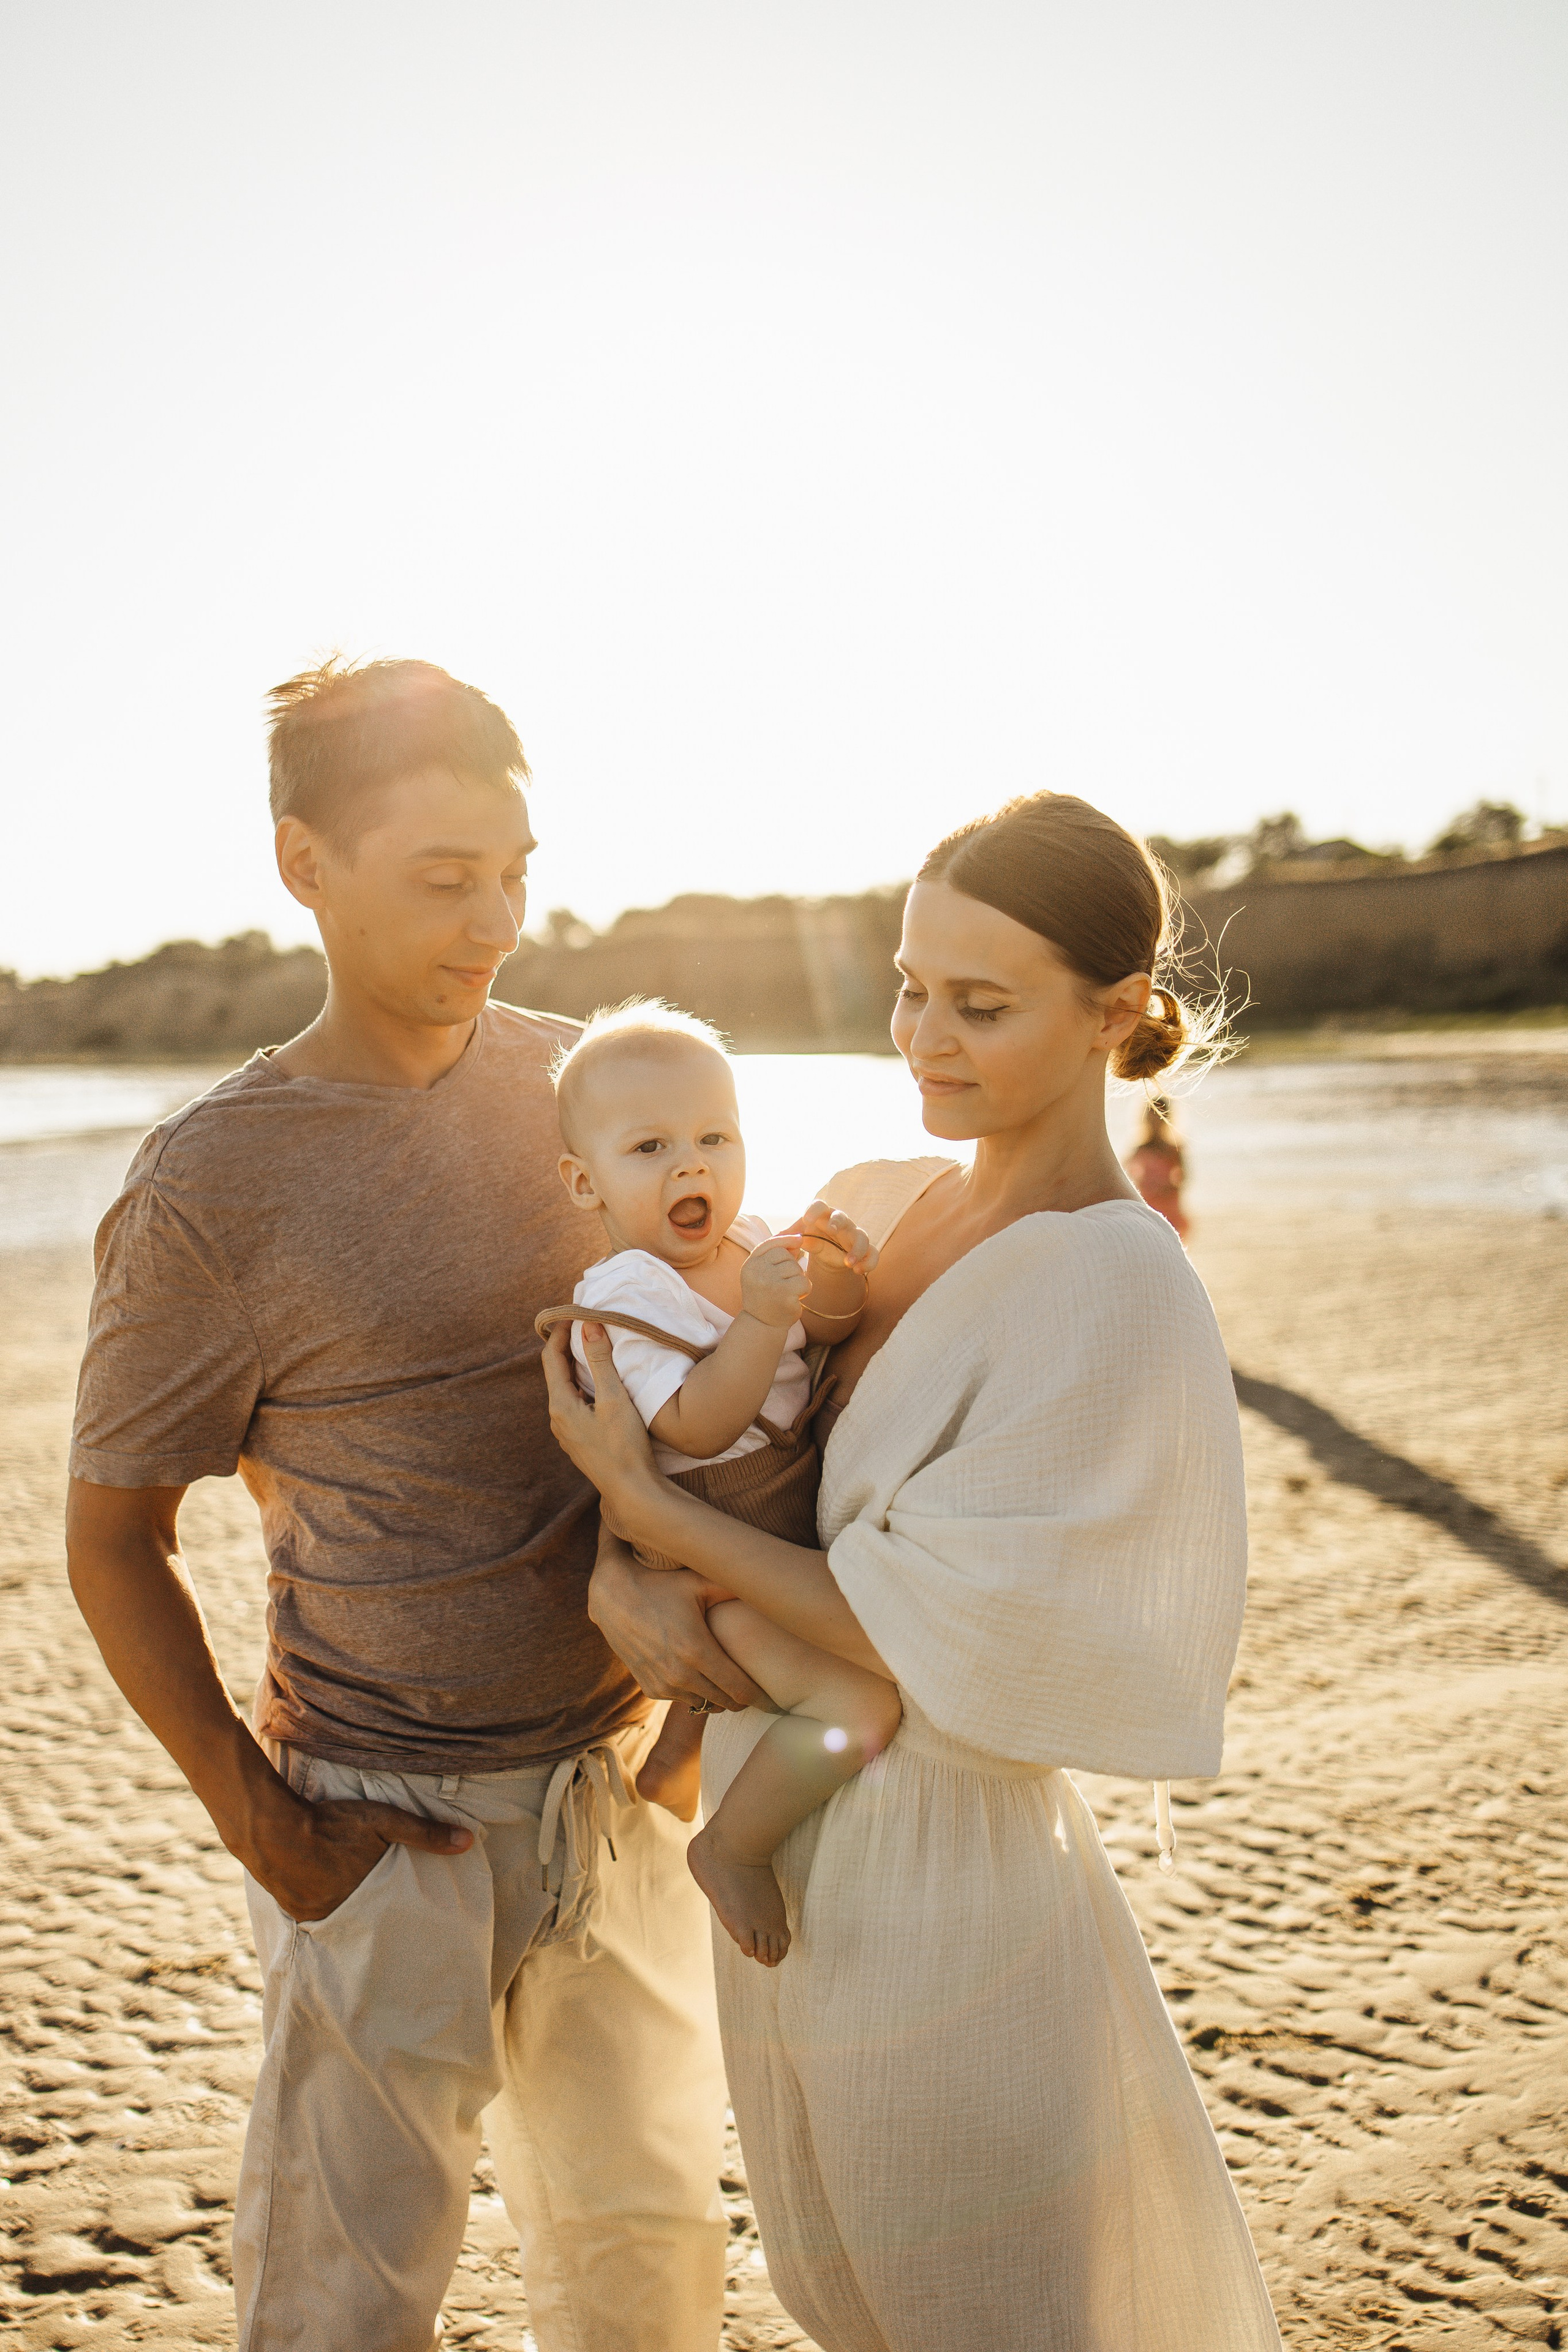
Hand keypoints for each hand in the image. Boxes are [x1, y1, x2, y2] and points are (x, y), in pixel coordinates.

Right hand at [242, 1778, 472, 1923]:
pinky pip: (321, 1920)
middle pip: (370, 1923)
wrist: (272, 1829)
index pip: (396, 1916)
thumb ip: (424, 1833)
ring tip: (364, 1910)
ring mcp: (318, 1917)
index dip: (406, 1917)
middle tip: (392, 1919)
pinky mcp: (297, 1913)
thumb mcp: (382, 1820)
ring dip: (355, 1916)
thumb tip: (467, 1842)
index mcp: (369, 1897)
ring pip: (345, 1922)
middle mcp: (344, 1915)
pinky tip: (334, 1901)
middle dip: (381, 1922)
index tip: (418, 1922)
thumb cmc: (332, 1823)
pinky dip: (330, 1912)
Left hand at [541, 1320, 658, 1513]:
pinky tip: (598, 1383)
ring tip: (591, 1346)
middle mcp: (557, 1419)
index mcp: (560, 1406)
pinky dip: (582, 1384)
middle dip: (567, 1347)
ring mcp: (567, 1432)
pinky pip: (575, 1403)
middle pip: (556, 1373)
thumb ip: (600, 1360)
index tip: (573, 1313)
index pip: (551, 1358)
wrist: (632, 1490)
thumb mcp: (615, 1398)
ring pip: (566, 1389)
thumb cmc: (624, 1445)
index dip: (560, 1333)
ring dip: (575, 1366)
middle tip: (582, 1324)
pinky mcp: (580, 1440)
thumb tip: (588, 1325)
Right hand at [589, 1528, 769, 1712]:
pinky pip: (682, 1700)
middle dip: (741, 1697)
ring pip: (704, 1704)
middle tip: (755, 1686)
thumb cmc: (660, 1583)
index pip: (740, 1690)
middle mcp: (679, 1675)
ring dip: (716, 1696)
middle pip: (725, 1703)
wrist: (610, 1595)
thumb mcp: (698, 1582)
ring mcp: (662, 1685)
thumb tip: (770, 1585)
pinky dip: (694, 1692)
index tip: (772, 1692)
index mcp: (697, 1652)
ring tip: (727, 1679)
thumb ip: (734, 1587)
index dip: (759, 1694)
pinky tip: (700, 1674)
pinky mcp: (649, 1688)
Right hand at [739, 1236, 811, 1329]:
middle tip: (784, 1283)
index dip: (786, 1240)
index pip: (770, 1244)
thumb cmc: (766, 1296)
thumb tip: (797, 1237)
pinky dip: (805, 1290)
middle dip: (791, 1266)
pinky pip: (804, 1282)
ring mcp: (770, 1282)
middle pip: (785, 1255)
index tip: (799, 1240)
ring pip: (796, 1268)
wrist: (762, 1324)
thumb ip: (776, 1256)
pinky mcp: (784, 1294)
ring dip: (798, 1279)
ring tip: (788, 1291)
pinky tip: (795, 1298)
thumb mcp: (764, 1274)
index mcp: (750, 1265)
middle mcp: (757, 1271)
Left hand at [783, 1201, 878, 1278]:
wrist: (828, 1252)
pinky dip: (869, 1262)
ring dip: (857, 1249)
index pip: (819, 1205)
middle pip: (842, 1217)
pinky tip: (859, 1270)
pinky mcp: (865, 1249)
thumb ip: (788, 1238)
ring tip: (849, 1262)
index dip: (814, 1209)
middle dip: (838, 1222)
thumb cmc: (813, 1238)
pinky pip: (873, 1253)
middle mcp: (840, 1222)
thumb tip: (775, 1240)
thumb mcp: (801, 1238)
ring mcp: (854, 1235)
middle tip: (832, 1230)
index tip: (806, 1218)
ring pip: (861, 1236)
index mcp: (823, 1215)